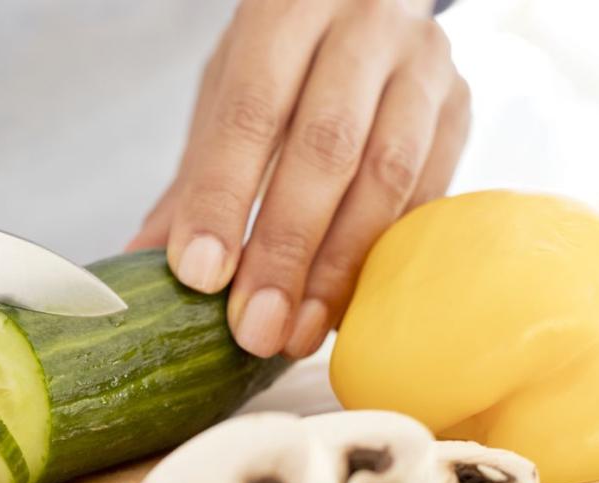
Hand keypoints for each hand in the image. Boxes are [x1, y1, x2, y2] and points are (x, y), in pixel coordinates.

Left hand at [128, 0, 469, 357]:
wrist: (367, 4)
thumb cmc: (283, 58)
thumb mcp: (228, 93)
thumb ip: (194, 177)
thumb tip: (138, 266)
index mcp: (285, 13)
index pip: (250, 113)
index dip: (224, 199)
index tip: (201, 274)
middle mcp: (362, 28)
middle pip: (325, 148)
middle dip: (284, 249)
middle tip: (253, 328)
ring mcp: (422, 66)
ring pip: (386, 176)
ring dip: (338, 269)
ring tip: (295, 332)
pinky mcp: (460, 108)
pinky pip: (427, 195)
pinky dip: (382, 258)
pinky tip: (343, 304)